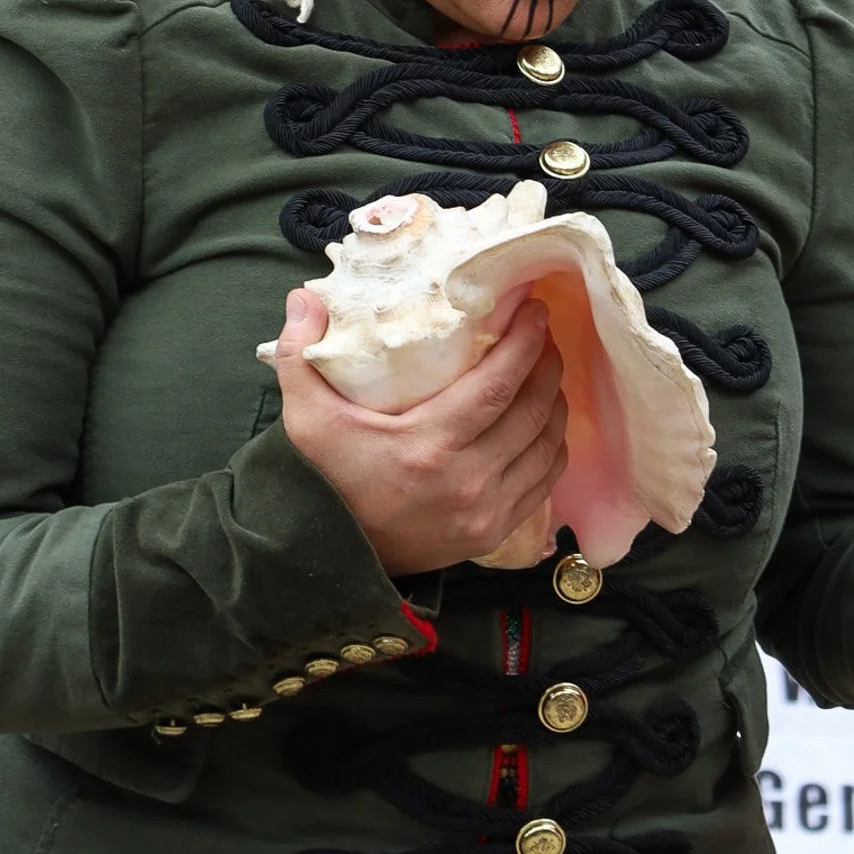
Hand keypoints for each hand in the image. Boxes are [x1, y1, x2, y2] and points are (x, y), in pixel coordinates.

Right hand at [272, 292, 568, 575]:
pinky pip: (543, 483)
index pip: (497, 386)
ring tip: (548, 373)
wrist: (333, 557)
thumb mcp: (305, 418)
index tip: (536, 311)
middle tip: (545, 334)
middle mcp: (467, 481)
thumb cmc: (325, 479)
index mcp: (427, 446)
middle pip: (532, 412)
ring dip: (555, 404)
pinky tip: (545, 423)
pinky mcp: (493, 533)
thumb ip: (298, 354)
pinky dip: (552, 448)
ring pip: (545, 446)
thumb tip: (303, 297)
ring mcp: (485, 512)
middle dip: (547, 366)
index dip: (525, 345)